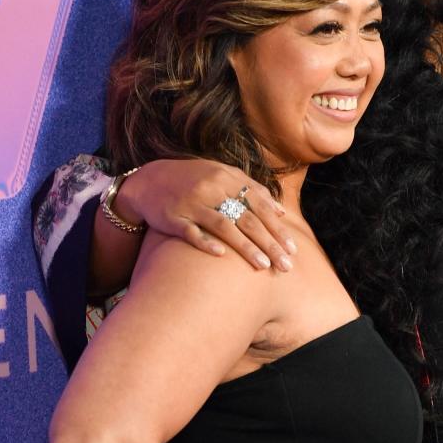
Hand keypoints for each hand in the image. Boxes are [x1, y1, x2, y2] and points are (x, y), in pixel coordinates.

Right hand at [117, 159, 297, 271]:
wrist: (149, 180)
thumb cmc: (194, 181)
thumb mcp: (223, 176)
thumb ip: (253, 190)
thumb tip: (282, 211)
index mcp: (227, 178)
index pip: (260, 205)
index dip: (277, 228)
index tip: (293, 249)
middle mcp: (212, 189)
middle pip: (247, 219)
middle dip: (269, 243)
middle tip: (286, 265)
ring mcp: (192, 203)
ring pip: (223, 226)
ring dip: (245, 247)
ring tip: (263, 266)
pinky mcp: (173, 217)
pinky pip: (191, 232)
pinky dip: (206, 243)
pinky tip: (221, 256)